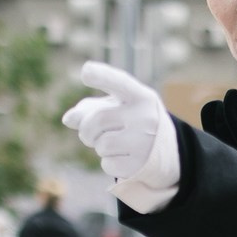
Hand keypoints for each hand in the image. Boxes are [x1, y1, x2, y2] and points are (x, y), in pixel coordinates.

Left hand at [62, 62, 176, 187]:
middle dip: (87, 130)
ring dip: (99, 146)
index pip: (119, 82)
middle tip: (90, 134)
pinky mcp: (141, 165)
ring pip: (101, 145)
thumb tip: (68, 119)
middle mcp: (146, 117)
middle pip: (97, 121)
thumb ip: (91, 108)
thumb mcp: (118, 108)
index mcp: (141, 97)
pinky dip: (109, 162)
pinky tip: (123, 157)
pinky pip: (108, 164)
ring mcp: (145, 143)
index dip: (102, 76)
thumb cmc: (133, 122)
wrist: (168, 152)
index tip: (85, 71)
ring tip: (114, 144)